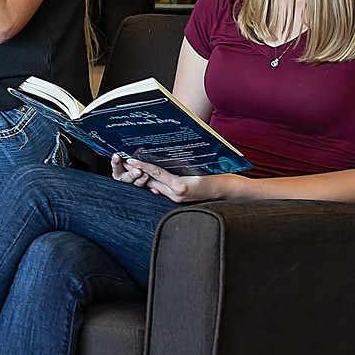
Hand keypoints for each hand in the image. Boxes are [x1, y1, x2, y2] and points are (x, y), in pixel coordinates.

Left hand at [109, 153, 230, 202]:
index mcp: (181, 186)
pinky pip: (163, 189)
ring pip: (155, 186)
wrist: (228, 190)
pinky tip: (148, 175)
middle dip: (139, 172)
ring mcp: (177, 198)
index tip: (130, 160)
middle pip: (152, 181)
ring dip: (145, 176)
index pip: (156, 173)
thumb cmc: (217, 175)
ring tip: (133, 166)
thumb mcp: (198, 167)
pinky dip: (155, 182)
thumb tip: (162, 156)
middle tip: (126, 161)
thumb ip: (180, 164)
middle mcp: (177, 194)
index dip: (142, 166)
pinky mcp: (179, 199)